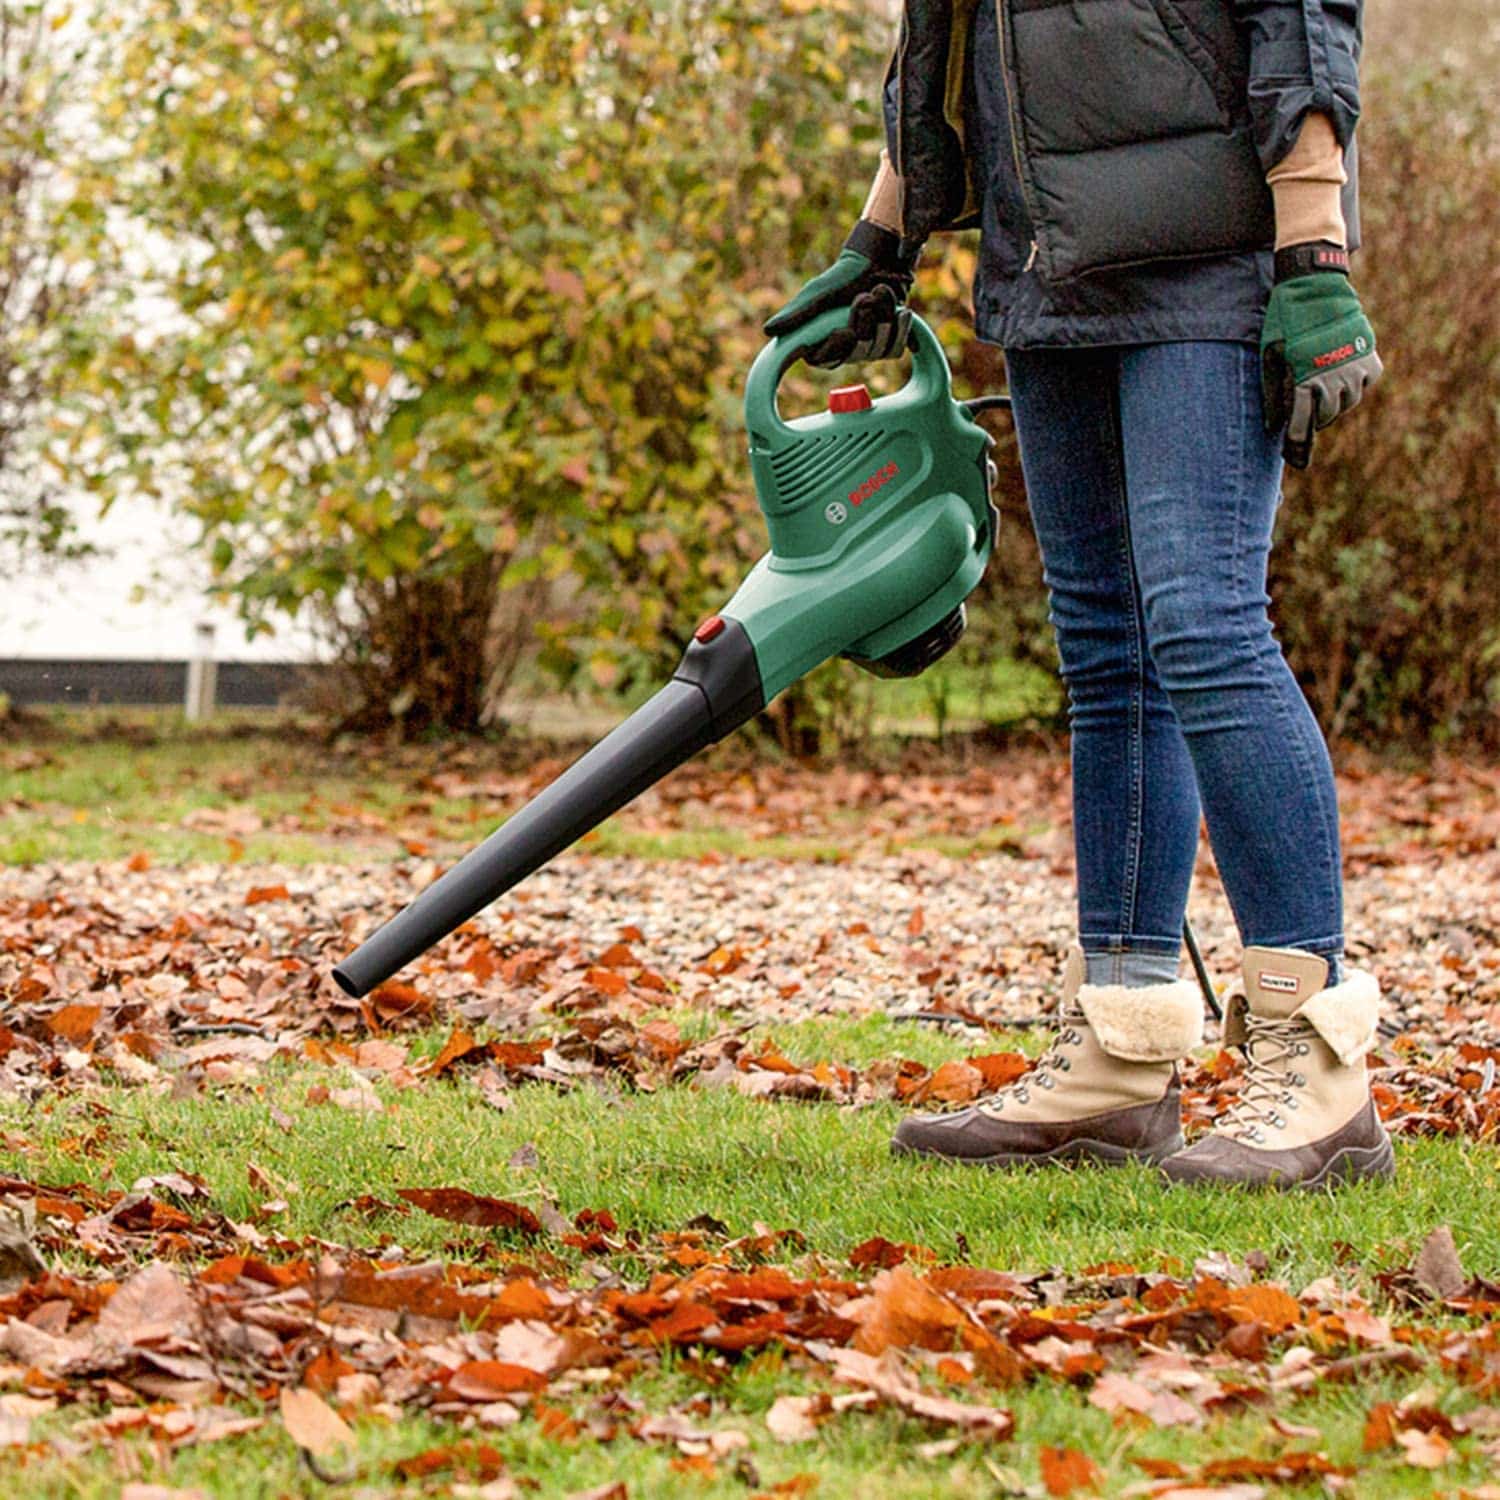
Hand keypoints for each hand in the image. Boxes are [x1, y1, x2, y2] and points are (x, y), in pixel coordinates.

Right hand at [763, 221, 919, 368]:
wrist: (880, 261)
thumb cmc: (844, 276)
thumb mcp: (818, 293)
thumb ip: (796, 313)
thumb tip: (768, 331)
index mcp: (820, 340)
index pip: (822, 360)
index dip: (835, 348)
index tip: (845, 330)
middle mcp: (843, 349)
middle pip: (854, 354)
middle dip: (862, 320)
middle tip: (863, 297)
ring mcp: (866, 348)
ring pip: (876, 349)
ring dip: (882, 316)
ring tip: (879, 293)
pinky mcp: (888, 344)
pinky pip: (895, 350)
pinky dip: (900, 327)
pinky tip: (900, 310)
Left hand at [1260, 242, 1381, 469]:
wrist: (1316, 286)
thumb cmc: (1286, 322)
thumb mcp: (1271, 356)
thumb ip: (1273, 392)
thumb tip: (1274, 427)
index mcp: (1304, 379)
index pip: (1301, 423)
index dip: (1297, 443)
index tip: (1294, 459)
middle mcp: (1333, 378)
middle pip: (1326, 417)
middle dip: (1314, 420)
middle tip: (1306, 416)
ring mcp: (1355, 368)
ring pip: (1348, 403)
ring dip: (1334, 404)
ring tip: (1322, 394)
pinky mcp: (1371, 357)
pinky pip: (1365, 384)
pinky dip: (1354, 385)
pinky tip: (1341, 378)